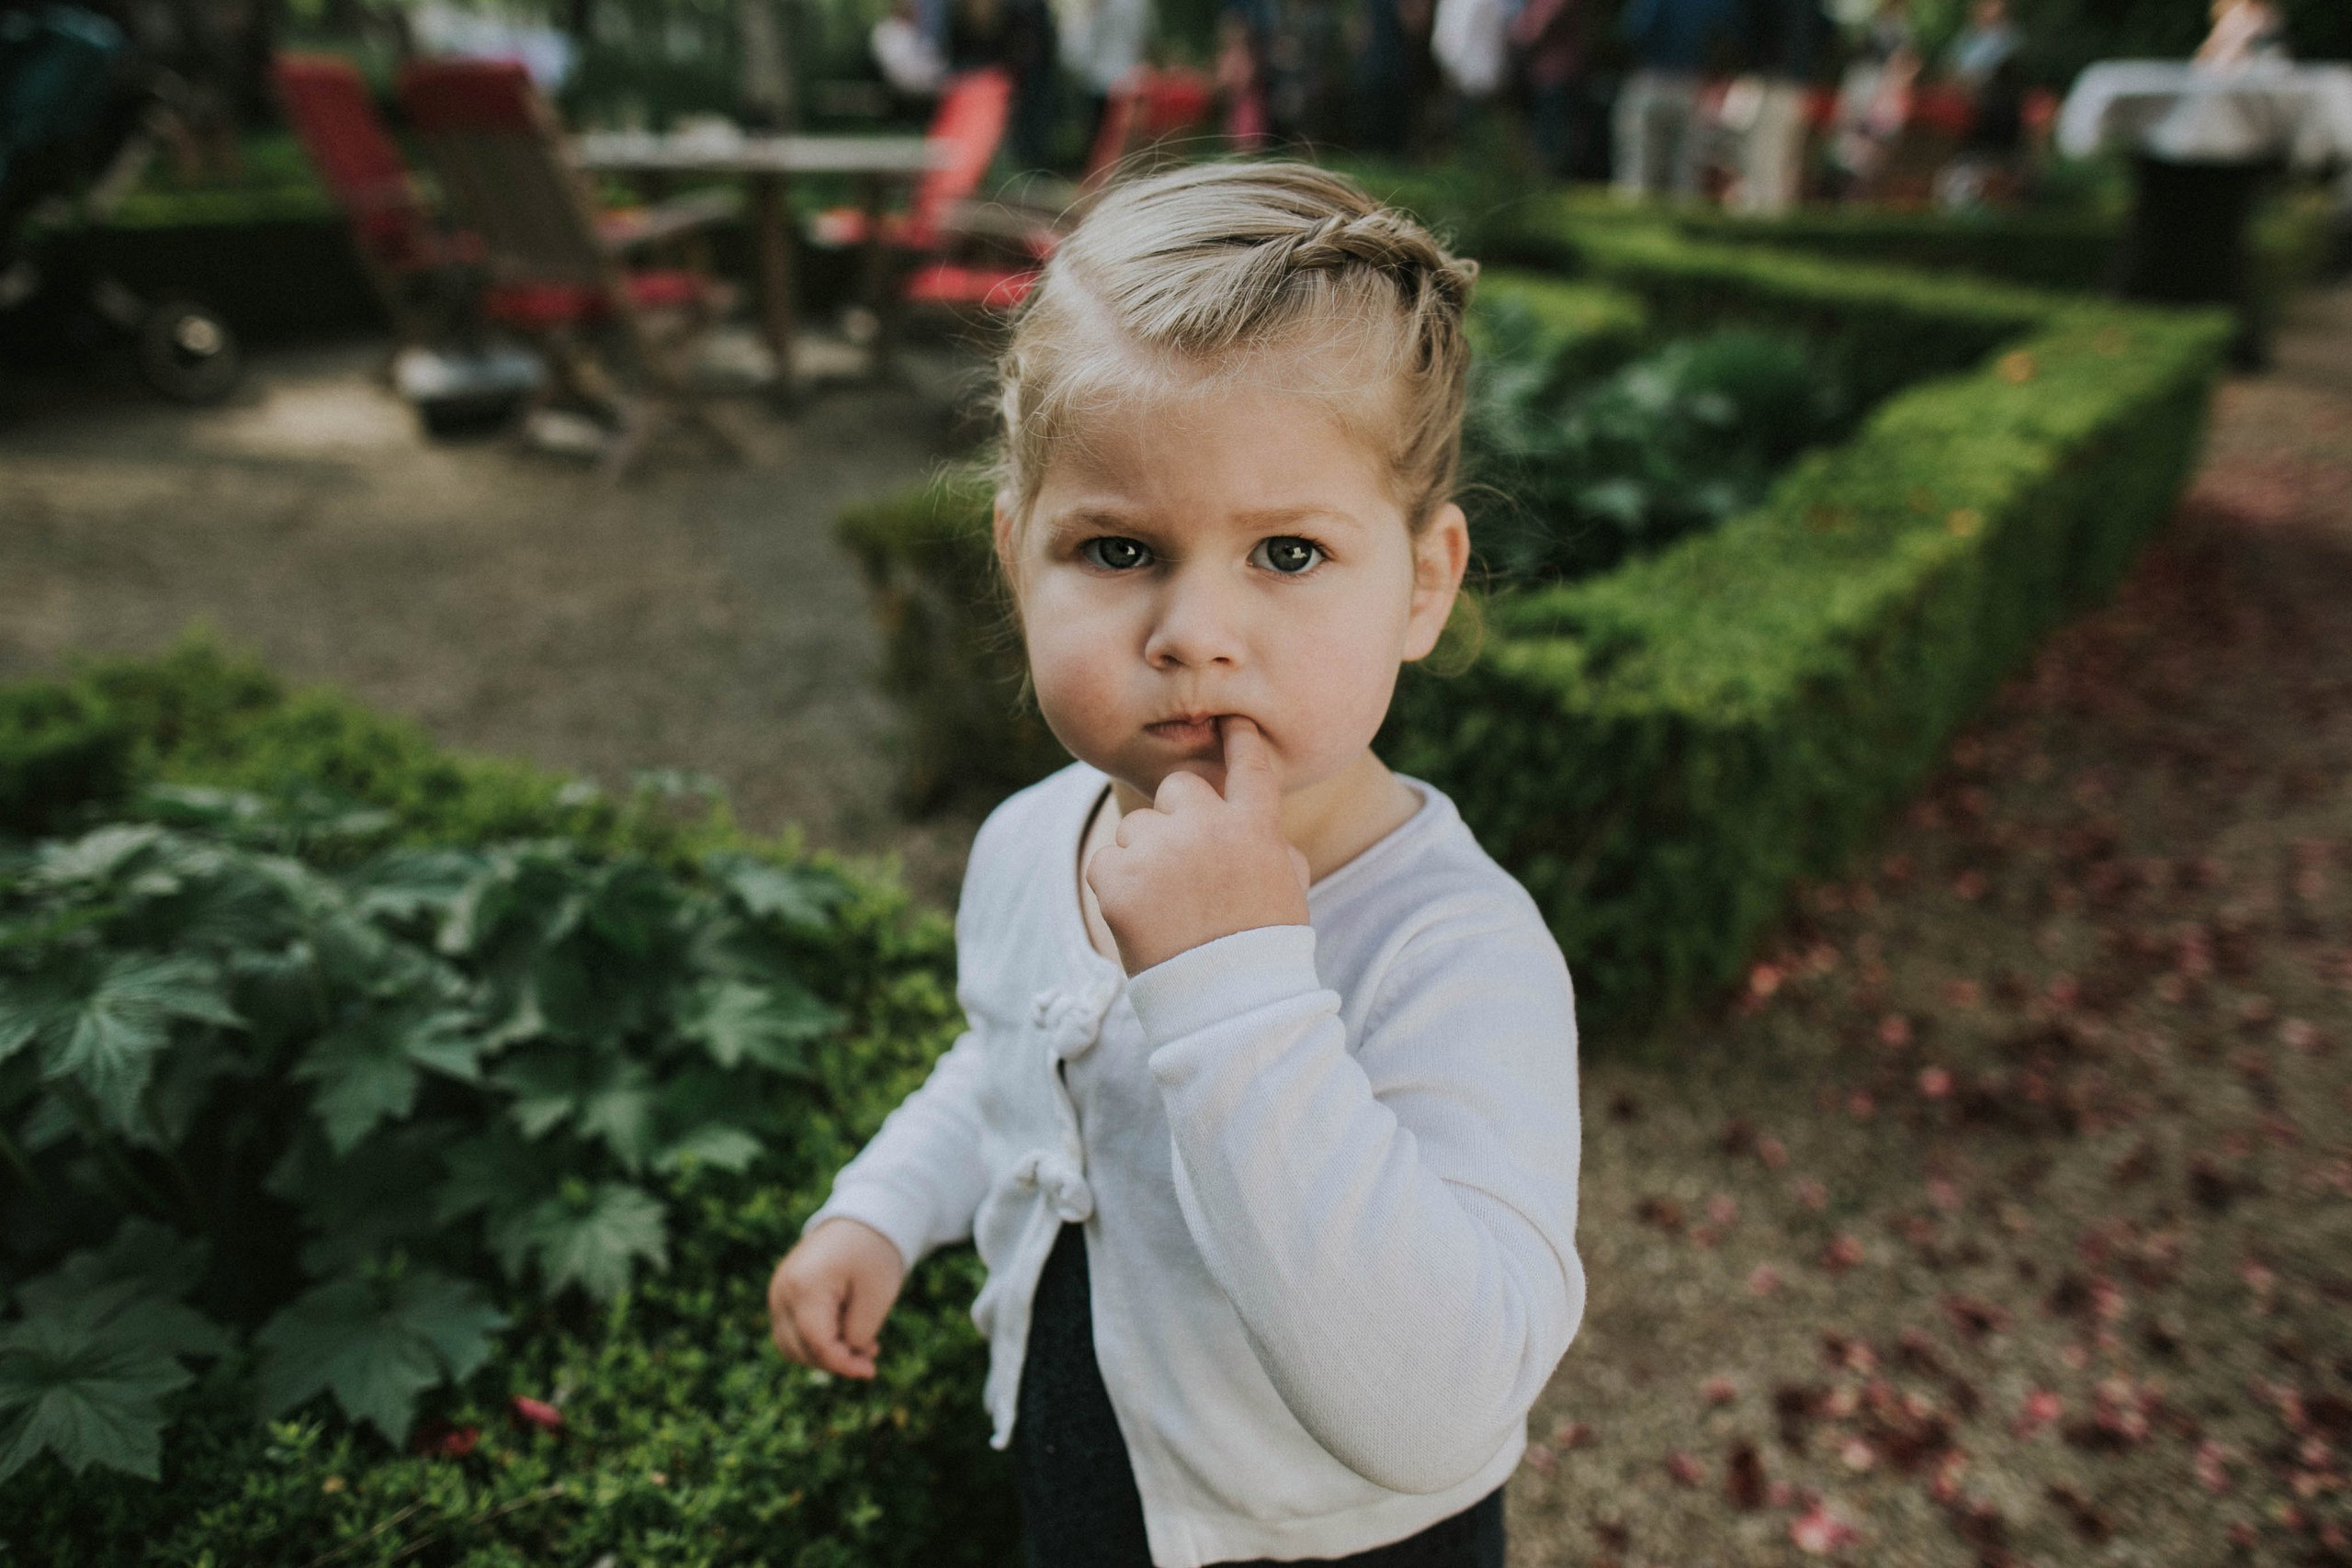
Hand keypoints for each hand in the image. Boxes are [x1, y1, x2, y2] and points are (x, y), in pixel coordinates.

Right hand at [768, 1217, 905, 1379]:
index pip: (816, 1343)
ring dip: (823, 1354)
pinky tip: (845, 1334)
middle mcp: (782, 1292)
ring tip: (860, 1343)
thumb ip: (860, 1331)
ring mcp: (777, 1293)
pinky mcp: (782, 1296)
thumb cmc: (872, 1253)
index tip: (870, 1371)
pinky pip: (791, 1332)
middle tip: (870, 1355)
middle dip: (834, 1361)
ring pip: (790, 1346)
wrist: (860, 1219)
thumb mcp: (878, 1293)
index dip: (842, 1364)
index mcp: (805, 1286)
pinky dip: (815, 1341)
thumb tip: (846, 1356)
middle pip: (799, 1349)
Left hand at [1085, 715, 1312, 974]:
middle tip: (1183, 865)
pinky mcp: (1118, 880)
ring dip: (1144, 856)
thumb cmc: (1263, 950)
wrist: (1228, 1004)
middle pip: (1177, 788)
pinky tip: (1141, 920)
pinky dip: (1116, 887)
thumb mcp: (1288, 891)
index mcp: (1254, 829)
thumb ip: (1271, 847)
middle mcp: (1206, 828)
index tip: (1230, 720)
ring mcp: (1160, 851)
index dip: (1239, 738)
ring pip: (1136, 828)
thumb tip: (1256, 829)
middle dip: (1177, 817)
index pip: (1249, 766)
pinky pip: (1106, 862)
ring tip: (1165, 905)